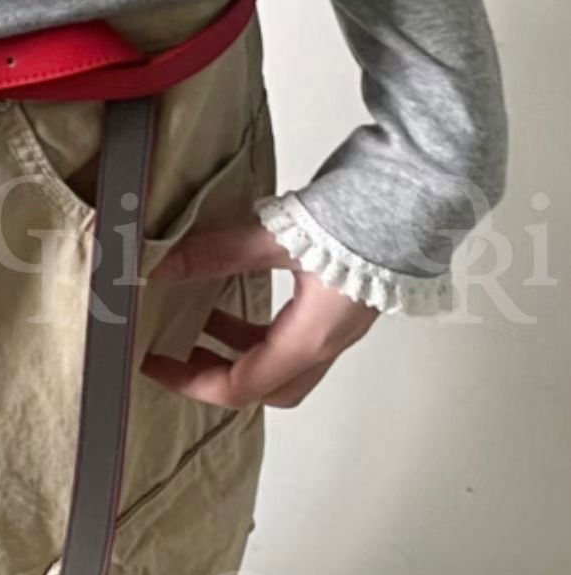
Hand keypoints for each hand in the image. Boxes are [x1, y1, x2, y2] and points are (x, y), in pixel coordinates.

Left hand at [140, 214, 378, 409]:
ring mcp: (342, 323)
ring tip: (205, 318)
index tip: (156, 363)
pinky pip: (298, 333)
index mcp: (310, 339)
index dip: (190, 381)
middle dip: (220, 375)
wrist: (419, 187)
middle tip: (182, 352)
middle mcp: (329, 342)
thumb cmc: (362, 218)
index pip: (240, 386)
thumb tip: (161, 267)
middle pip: (268, 387)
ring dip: (241, 347)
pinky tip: (244, 291)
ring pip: (284, 360)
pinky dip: (263, 325)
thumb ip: (217, 255)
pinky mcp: (348, 301)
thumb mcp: (275, 238)